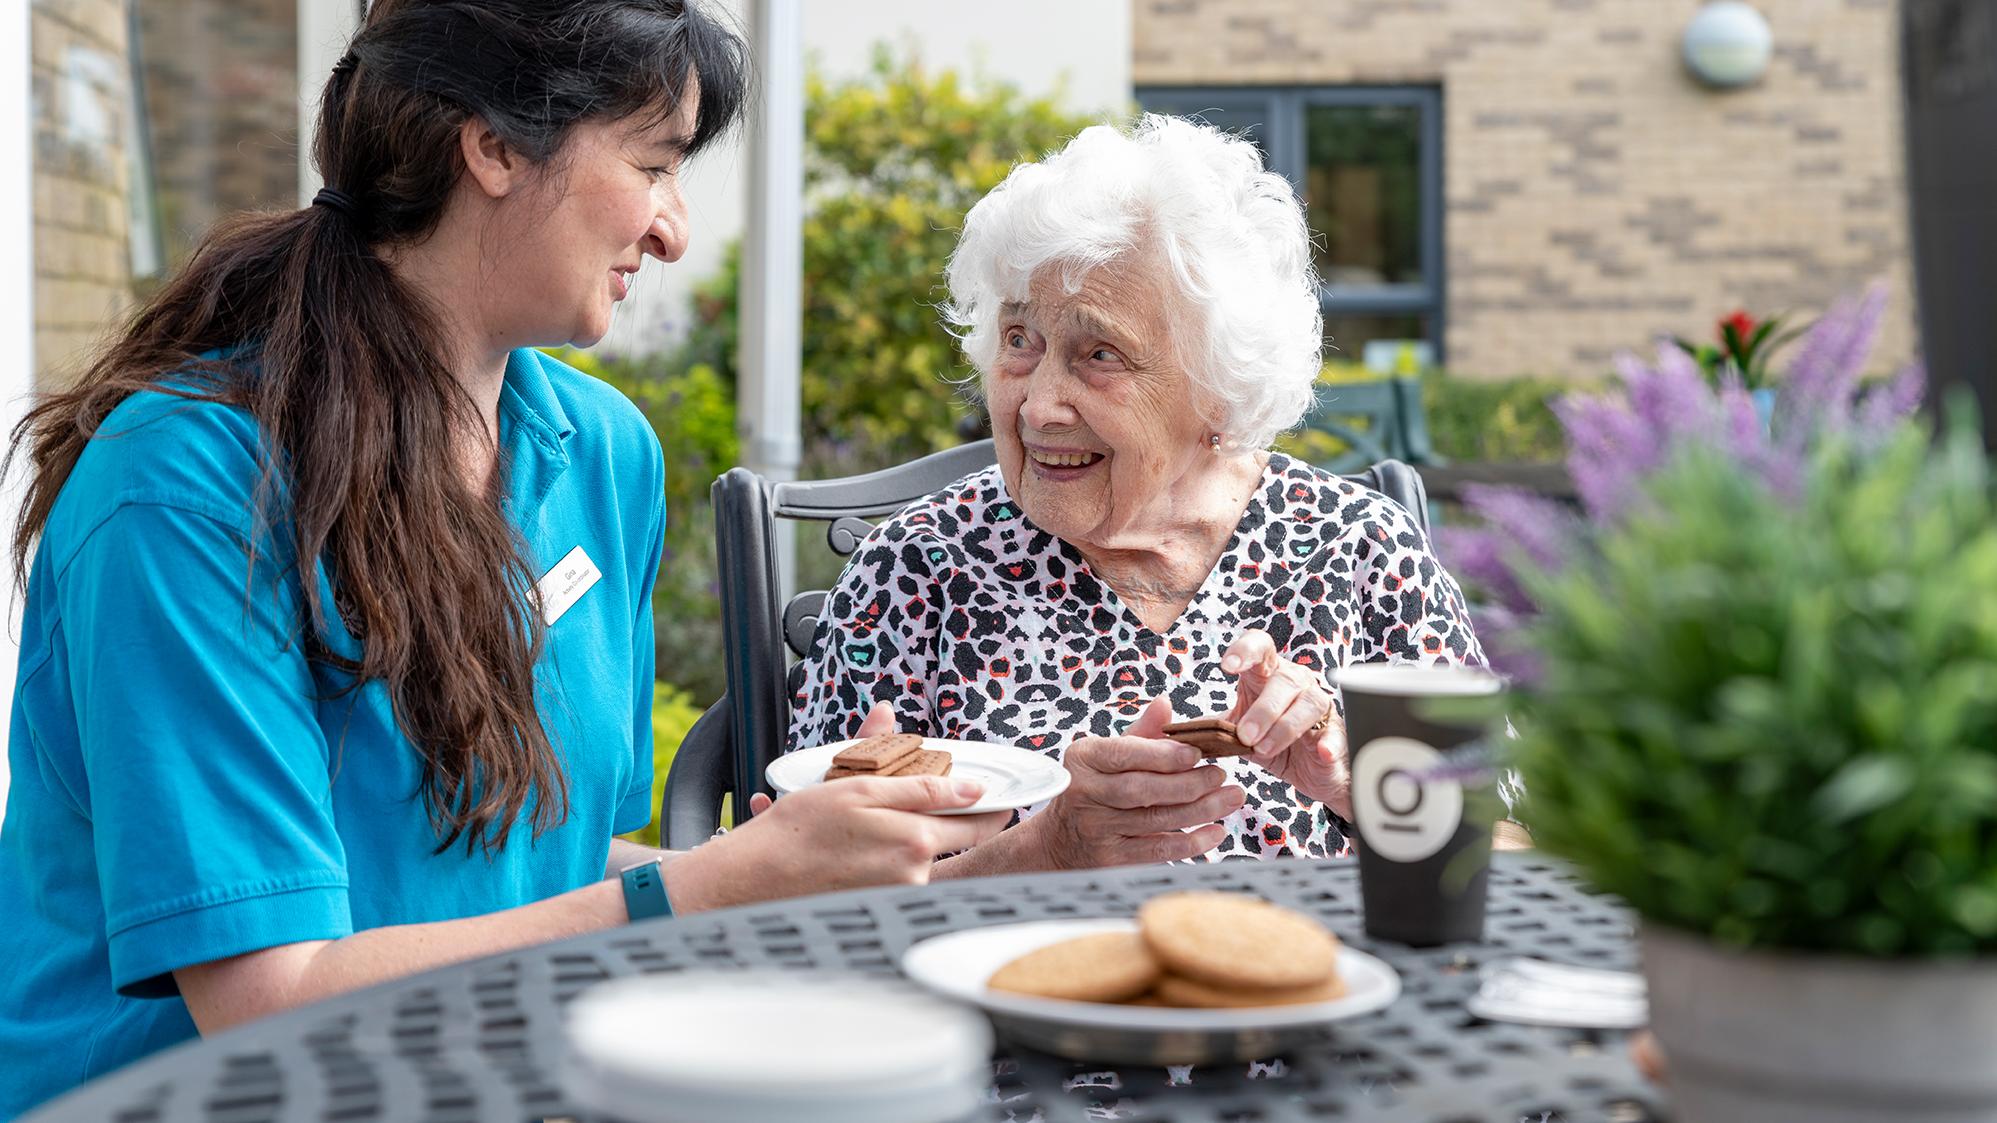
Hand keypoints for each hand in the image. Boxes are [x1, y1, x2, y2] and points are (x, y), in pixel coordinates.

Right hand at [676, 703, 1009, 911]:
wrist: (753, 879)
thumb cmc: (797, 830)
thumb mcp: (857, 787)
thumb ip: (917, 783)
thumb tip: (966, 780)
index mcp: (917, 840)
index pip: (977, 821)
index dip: (989, 805)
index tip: (996, 796)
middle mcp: (915, 874)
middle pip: (954, 840)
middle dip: (953, 819)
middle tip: (935, 802)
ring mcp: (898, 896)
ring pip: (923, 858)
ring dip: (910, 841)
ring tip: (866, 828)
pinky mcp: (879, 911)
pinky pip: (899, 879)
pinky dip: (887, 862)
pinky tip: (855, 852)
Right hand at [1023, 698, 1244, 868]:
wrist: (1060, 838)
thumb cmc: (1094, 787)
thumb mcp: (1106, 755)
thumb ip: (1140, 733)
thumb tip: (1165, 704)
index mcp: (1084, 759)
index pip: (1125, 754)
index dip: (1164, 754)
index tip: (1198, 753)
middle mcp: (1085, 793)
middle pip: (1142, 790)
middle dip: (1189, 784)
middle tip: (1222, 776)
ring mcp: (1096, 829)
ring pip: (1155, 821)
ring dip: (1200, 810)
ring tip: (1231, 799)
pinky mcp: (1110, 859)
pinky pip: (1157, 851)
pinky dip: (1191, 843)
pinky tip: (1216, 832)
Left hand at [1223, 629, 1352, 817]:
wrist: (1311, 774)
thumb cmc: (1271, 743)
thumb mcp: (1235, 734)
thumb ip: (1210, 728)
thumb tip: (1171, 731)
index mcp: (1267, 676)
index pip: (1259, 647)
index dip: (1244, 651)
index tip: (1226, 667)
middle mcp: (1295, 682)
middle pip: (1283, 680)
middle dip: (1262, 708)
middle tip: (1244, 735)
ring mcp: (1319, 705)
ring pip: (1309, 702)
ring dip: (1285, 726)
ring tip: (1263, 748)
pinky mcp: (1336, 732)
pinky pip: (1335, 732)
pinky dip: (1328, 742)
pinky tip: (1319, 752)